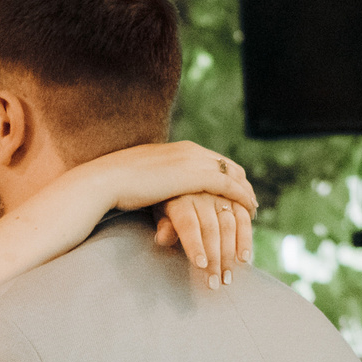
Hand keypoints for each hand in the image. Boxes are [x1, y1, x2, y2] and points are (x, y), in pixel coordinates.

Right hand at [101, 141, 257, 216]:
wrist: (108, 180)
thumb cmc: (117, 184)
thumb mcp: (143, 178)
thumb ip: (157, 180)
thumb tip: (156, 190)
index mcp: (178, 149)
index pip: (213, 159)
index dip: (228, 175)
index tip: (235, 189)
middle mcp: (191, 151)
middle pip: (228, 166)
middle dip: (242, 184)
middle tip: (250, 202)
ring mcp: (195, 161)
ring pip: (233, 176)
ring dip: (246, 194)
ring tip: (253, 211)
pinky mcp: (196, 177)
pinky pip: (229, 187)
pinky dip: (242, 198)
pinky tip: (249, 212)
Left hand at [154, 192, 254, 283]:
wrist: (184, 174)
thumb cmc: (167, 200)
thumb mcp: (159, 210)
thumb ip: (164, 225)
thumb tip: (162, 239)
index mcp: (180, 199)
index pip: (188, 224)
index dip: (195, 245)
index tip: (200, 265)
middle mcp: (202, 194)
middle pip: (210, 229)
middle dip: (214, 259)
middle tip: (215, 283)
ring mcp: (221, 194)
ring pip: (229, 225)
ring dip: (230, 254)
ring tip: (228, 277)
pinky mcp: (235, 197)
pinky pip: (243, 217)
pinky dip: (246, 238)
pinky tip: (244, 258)